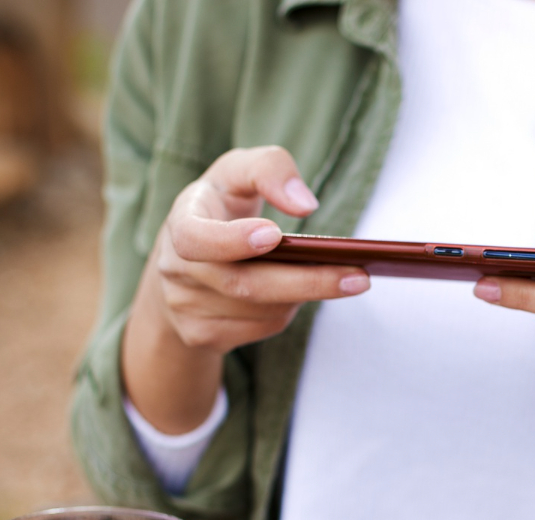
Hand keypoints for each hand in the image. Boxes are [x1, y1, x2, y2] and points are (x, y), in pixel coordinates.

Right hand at [123, 146, 368, 432]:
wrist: (185, 259)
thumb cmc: (222, 205)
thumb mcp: (239, 171)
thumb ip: (270, 169)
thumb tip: (305, 204)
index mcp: (181, 221)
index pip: (195, 238)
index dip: (231, 240)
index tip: (274, 235)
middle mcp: (175, 268)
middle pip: (244, 284)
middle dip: (307, 282)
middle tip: (359, 277)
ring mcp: (185, 307)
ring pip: (260, 311)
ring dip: (302, 296)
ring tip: (335, 278)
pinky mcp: (202, 335)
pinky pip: (261, 329)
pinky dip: (288, 312)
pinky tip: (298, 293)